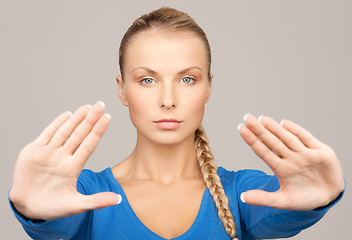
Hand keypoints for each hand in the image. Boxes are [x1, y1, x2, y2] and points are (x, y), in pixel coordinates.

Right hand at [9, 101, 120, 219]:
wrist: (27, 207)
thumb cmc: (52, 207)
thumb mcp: (77, 205)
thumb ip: (97, 201)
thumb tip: (119, 199)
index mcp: (74, 167)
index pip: (89, 145)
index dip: (97, 131)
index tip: (107, 118)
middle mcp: (63, 157)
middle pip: (79, 134)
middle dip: (90, 120)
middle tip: (100, 105)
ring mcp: (49, 153)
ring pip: (65, 132)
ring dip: (75, 119)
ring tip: (87, 107)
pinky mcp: (34, 151)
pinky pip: (47, 134)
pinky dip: (56, 124)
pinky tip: (67, 115)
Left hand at [238, 114, 344, 210]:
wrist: (329, 198)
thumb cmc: (304, 198)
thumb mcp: (283, 201)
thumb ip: (264, 198)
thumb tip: (243, 197)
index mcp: (280, 168)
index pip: (263, 151)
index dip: (252, 141)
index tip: (241, 129)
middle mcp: (290, 158)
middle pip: (272, 142)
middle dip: (260, 130)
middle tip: (248, 118)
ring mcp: (304, 154)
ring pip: (287, 138)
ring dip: (275, 129)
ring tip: (262, 119)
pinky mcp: (320, 151)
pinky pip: (306, 139)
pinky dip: (296, 131)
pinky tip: (284, 123)